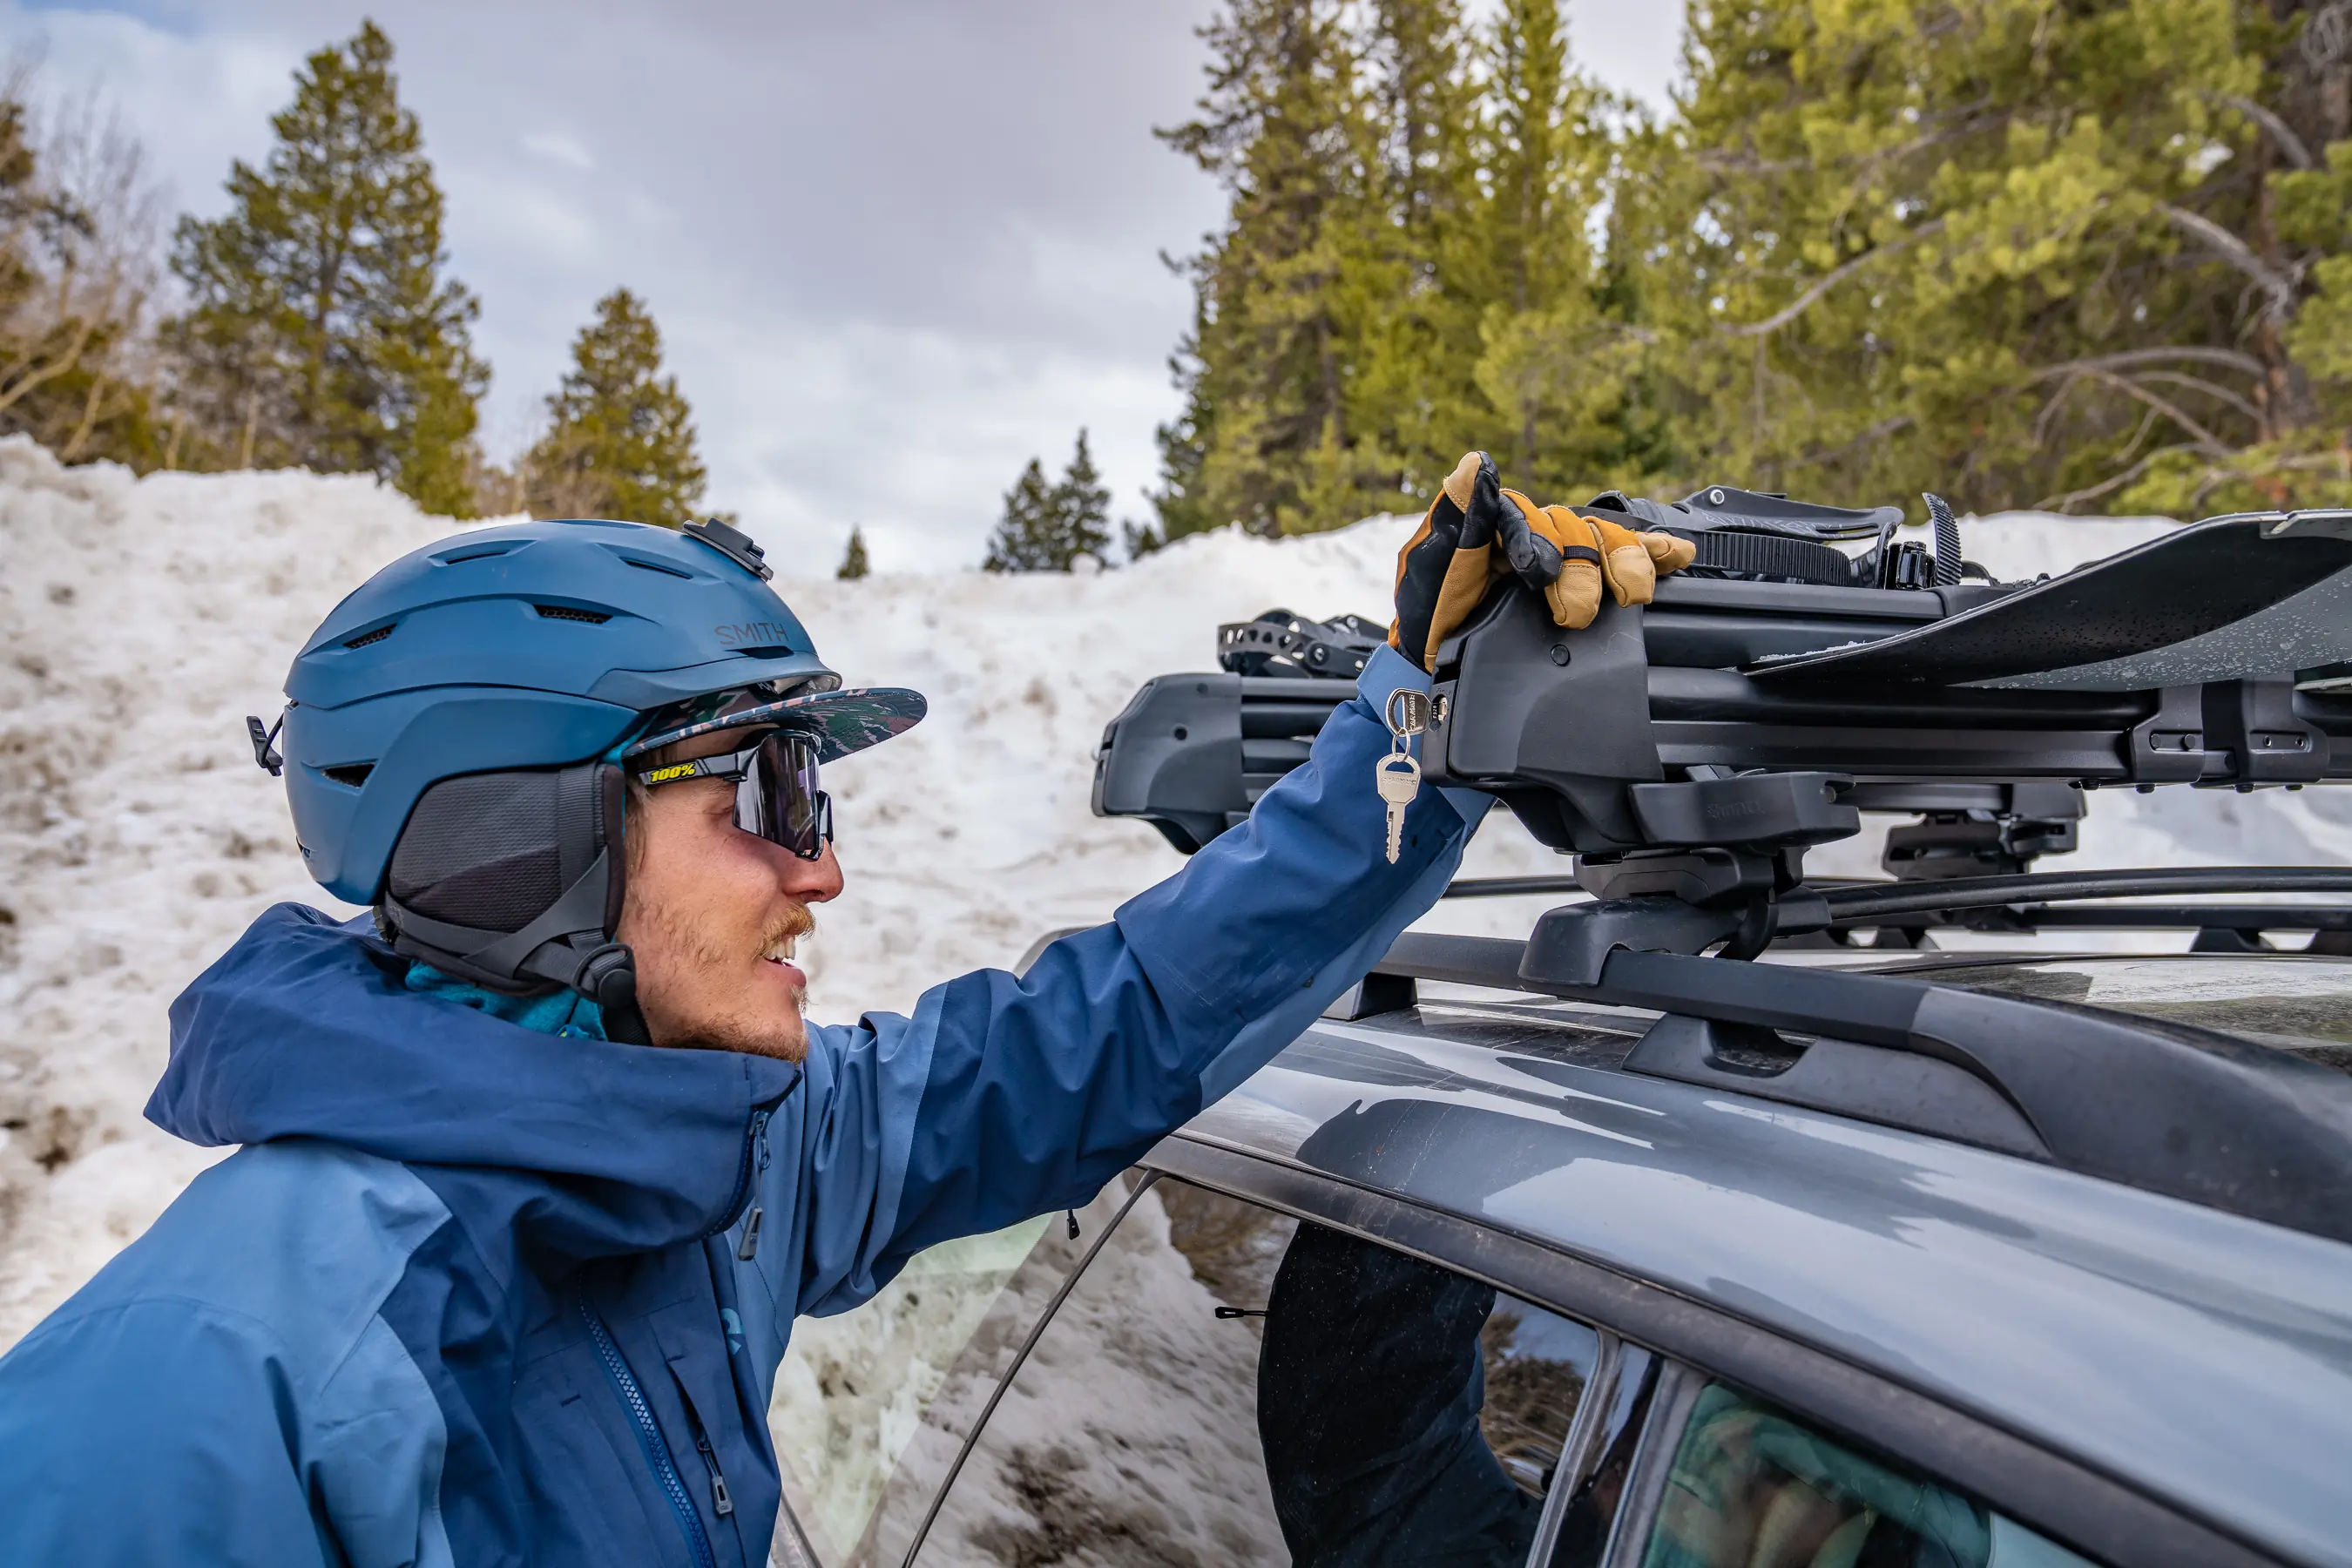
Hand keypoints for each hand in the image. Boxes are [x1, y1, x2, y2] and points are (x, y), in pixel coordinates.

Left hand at [1388, 453, 1699, 671]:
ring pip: (1603, 542)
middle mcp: (1533, 532)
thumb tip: (1475, 466)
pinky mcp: (1583, 581)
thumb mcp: (1429, 567)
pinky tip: (1678, 555)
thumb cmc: (1433, 614)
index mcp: (1494, 523)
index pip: (1527, 512)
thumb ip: (1458, 519)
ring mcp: (1561, 556)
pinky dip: (1654, 552)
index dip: (1538, 537)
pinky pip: (1621, 556)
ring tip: (1633, 594)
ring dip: (1623, 563)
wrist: (1442, 667)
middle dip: (1582, 570)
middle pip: (1573, 530)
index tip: (1539, 572)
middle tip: (1575, 612)